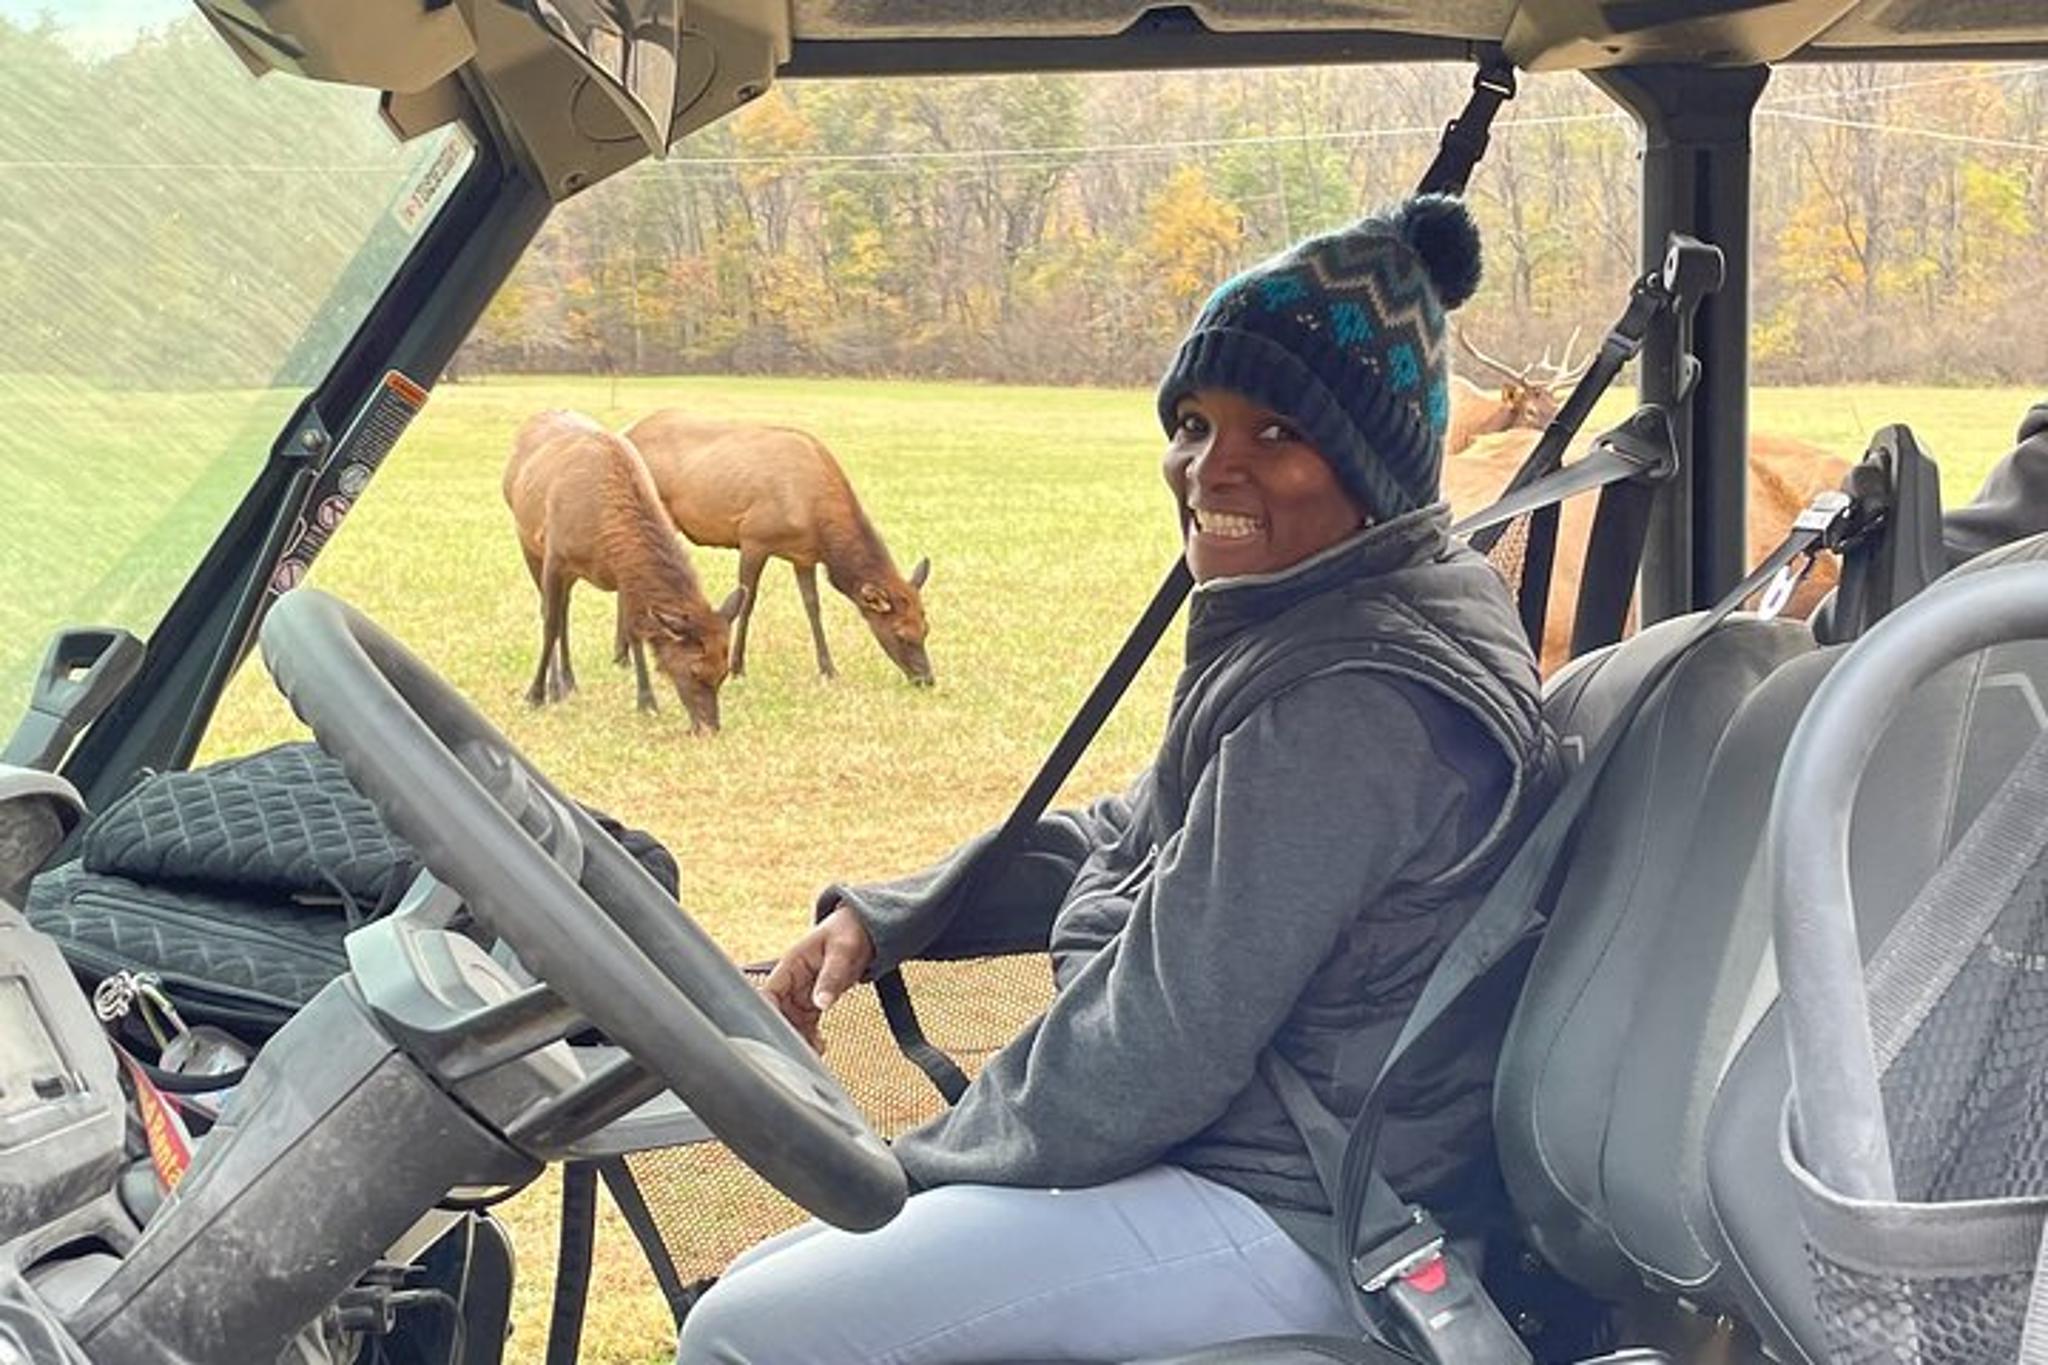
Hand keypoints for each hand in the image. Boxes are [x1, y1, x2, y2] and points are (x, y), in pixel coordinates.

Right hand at [760, 903, 874, 1053]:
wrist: (865, 930)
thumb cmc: (849, 933)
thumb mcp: (842, 952)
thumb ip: (831, 977)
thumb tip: (821, 1003)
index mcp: (791, 964)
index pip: (769, 993)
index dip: (768, 1013)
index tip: (776, 1034)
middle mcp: (791, 981)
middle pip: (778, 1012)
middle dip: (786, 1032)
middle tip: (799, 1050)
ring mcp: (801, 993)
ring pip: (791, 1021)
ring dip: (799, 1038)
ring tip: (813, 1053)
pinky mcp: (813, 1002)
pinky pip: (806, 1023)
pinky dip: (810, 1036)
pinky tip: (820, 1046)